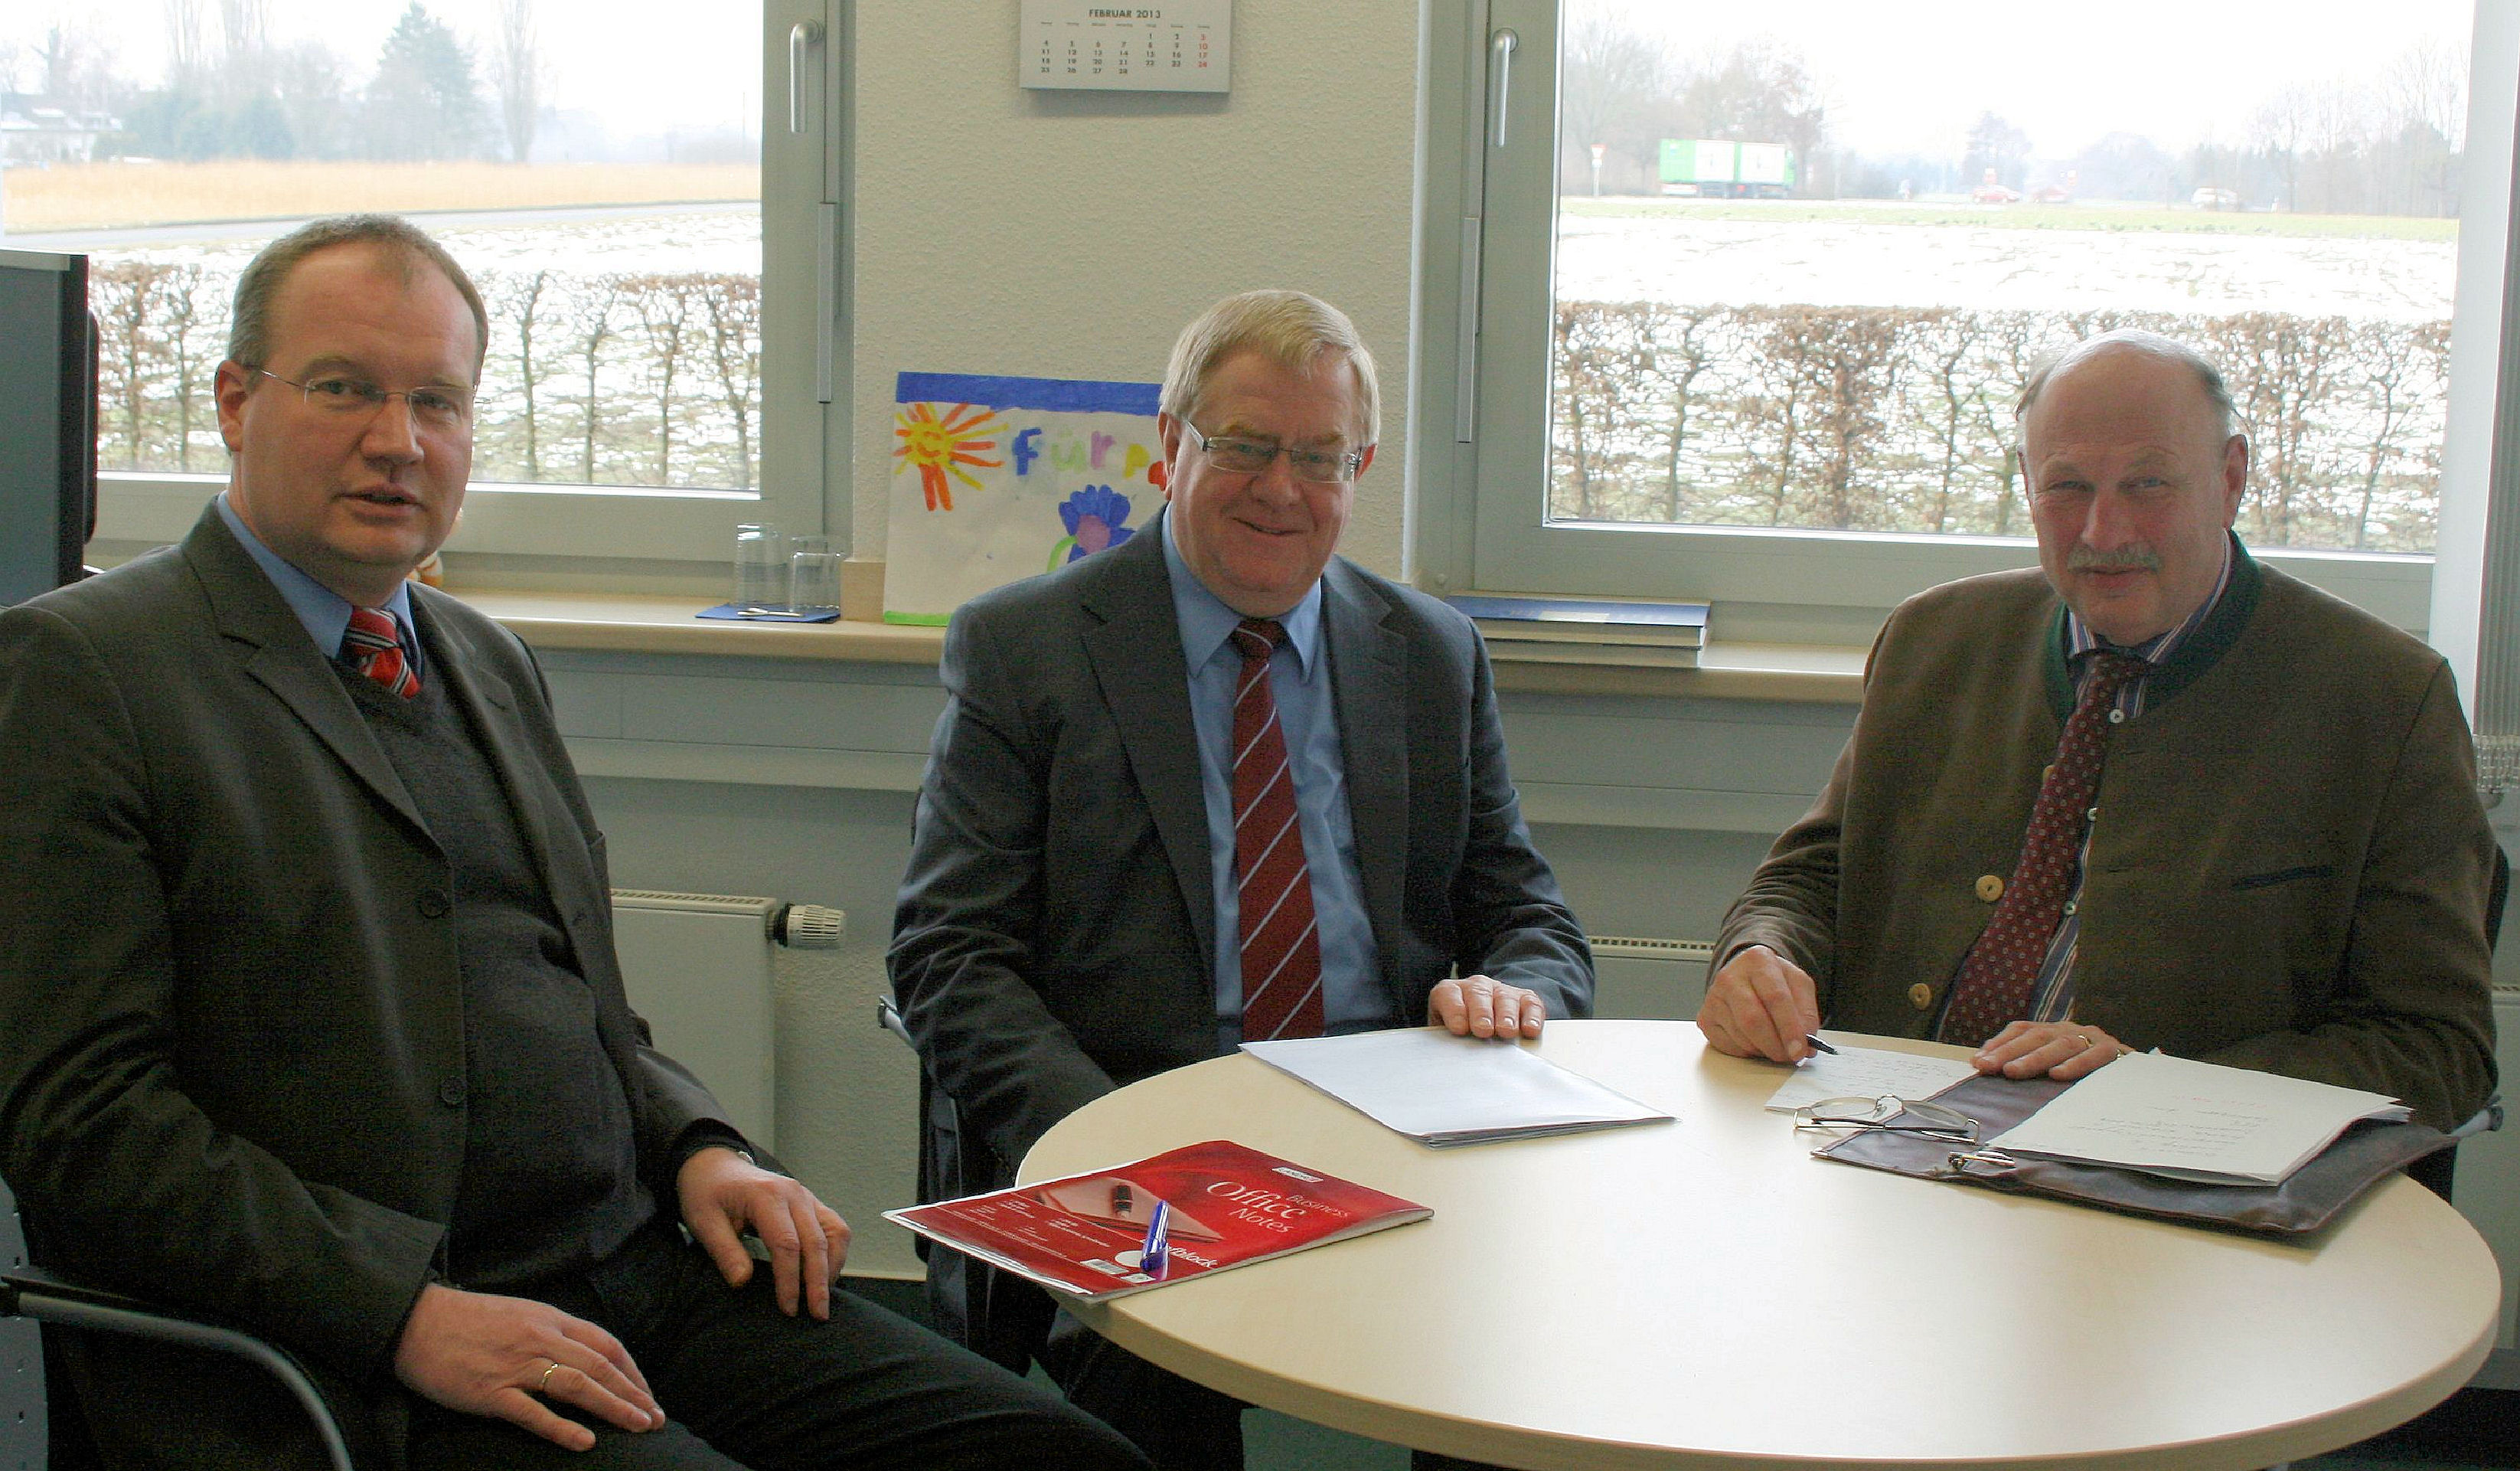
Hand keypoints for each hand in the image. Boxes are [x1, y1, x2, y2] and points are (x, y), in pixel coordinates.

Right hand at [392, 1283, 659, 1450]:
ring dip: (613, 1407)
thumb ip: (553, 1332)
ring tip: (639, 1427)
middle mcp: (539, 1339)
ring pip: (576, 1385)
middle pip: (599, 1366)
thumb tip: (586, 1355)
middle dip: (633, 1393)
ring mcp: (515, 1366)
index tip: (646, 1393)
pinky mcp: (489, 1392)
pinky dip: (561, 1427)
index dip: (631, 1371)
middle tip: (655, 1418)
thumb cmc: (467, 1320)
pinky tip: (585, 1441)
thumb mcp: (520, 1313)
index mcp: (549, 1319)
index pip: (605, 1345)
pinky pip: (532, 1412)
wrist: (414, 1320)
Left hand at [677, 1145, 850, 1319]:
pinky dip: (836, 1252)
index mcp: (766, 1196)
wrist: (714, 1165)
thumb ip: (724, 1251)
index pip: (787, 1244)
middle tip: (817, 1315)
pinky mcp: (811, 1202)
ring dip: (833, 1267)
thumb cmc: (707, 1193)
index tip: (787, 1309)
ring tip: (823, 1298)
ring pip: (835, 1233)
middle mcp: (794, 1193)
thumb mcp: (703, 1221)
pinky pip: (836, 1227)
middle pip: (816, 1242)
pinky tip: (826, 1275)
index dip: (790, 1280)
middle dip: (818, 1282)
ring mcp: (806, 1196)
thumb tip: (743, 1282)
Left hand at [1427, 975, 1544, 1038]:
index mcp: (1450, 991)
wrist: (1477, 1024)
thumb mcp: (1442, 1033)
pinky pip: (1530, 1004)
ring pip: (1505, 998)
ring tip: (1507, 1031)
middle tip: (1483, 1030)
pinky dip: (1532, 1016)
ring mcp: (1501, 991)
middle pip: (1479, 994)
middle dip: (1481, 1012)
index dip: (1454, 1010)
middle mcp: (1476, 986)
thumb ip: (1442, 1037)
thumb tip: (1446, 1052)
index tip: (1459, 1028)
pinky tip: (1531, 1029)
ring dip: (1506, 1015)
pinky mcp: (1524, 999)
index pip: (1448, 994)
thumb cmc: (1458, 1031)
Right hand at [1697, 945, 1821, 1061]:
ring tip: (1774, 1043)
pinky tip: (1755, 1040)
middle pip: (1752, 1020)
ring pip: (1741, 1036)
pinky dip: (1747, 1051)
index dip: (1789, 1028)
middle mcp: (1730, 976)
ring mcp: (1713, 998)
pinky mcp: (1706, 1019)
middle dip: (1775, 1045)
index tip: (1800, 1049)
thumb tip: (1805, 1044)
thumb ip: (1807, 1012)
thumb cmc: (1773, 981)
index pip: (1775, 998)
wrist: (1747, 976)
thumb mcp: (1798, 985)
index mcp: (1758, 961)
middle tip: (1789, 1055)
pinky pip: (1728, 1046)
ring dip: (1763, 1049)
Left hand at [1973, 1020, 2131, 1080]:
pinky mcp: (2115, 1051)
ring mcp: (2093, 1038)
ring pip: (2061, 1044)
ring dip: (2035, 1058)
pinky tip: (2058, 1075)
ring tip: (2014, 1072)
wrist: (2136, 1076)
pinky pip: (2094, 1056)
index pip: (2022, 1030)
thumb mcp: (2055, 1066)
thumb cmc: (2088, 1073)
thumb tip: (1983, 1066)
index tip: (1978, 1062)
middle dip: (2009, 1052)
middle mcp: (2071, 1029)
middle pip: (2037, 1036)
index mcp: (2054, 1030)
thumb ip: (2026, 1064)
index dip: (1999, 1043)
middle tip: (1989, 1067)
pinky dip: (2076, 1065)